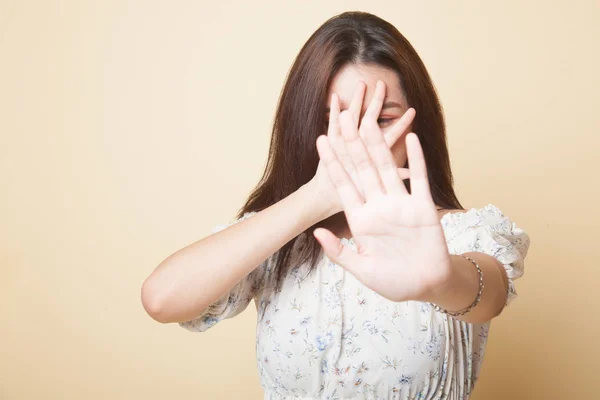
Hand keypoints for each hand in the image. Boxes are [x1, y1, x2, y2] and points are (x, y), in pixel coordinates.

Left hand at [312, 80, 451, 302]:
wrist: (426, 286)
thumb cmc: (393, 281)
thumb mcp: (361, 269)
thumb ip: (339, 251)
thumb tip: (316, 233)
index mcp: (360, 219)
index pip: (344, 185)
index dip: (333, 163)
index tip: (321, 141)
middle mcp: (378, 206)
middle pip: (362, 169)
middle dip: (352, 144)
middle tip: (343, 119)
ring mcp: (401, 204)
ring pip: (387, 168)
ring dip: (379, 145)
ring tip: (370, 121)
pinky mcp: (423, 207)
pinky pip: (419, 179)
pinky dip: (416, 159)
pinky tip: (411, 138)